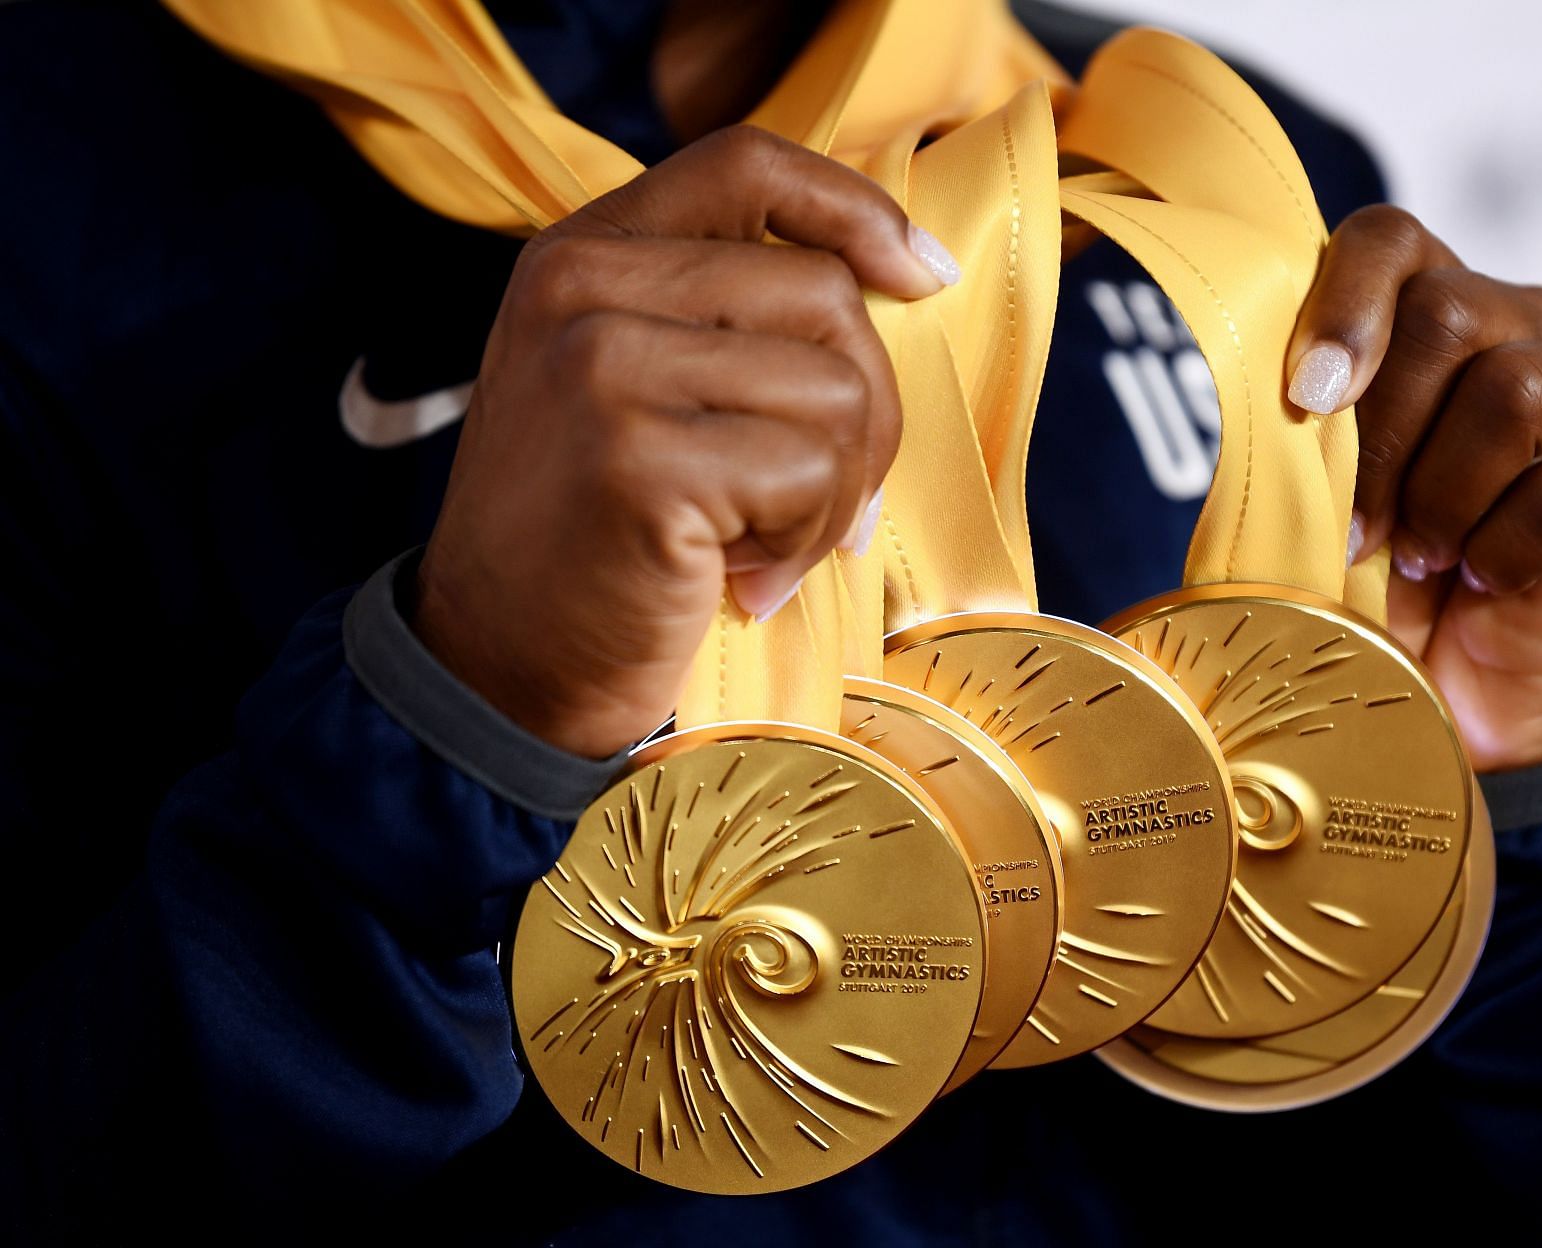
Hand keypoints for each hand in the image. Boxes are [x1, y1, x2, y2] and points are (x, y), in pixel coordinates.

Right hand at [414, 126, 953, 757]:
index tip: (922, 275)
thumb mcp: (631, 388)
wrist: (499, 669)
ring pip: (837, 389)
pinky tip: (742, 580)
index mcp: (583, 253)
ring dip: (836, 492)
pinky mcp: (638, 459)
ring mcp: (604, 367)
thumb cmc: (595, 536)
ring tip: (767, 544)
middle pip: (825, 296)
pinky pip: (810, 474)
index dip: (857, 210)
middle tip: (821, 503)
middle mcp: (582, 287)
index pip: (749, 164)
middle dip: (864, 414)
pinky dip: (803, 541)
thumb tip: (903, 281)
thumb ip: (721, 317)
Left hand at [1285, 206, 1541, 770]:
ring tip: (1420, 558)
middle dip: (1383, 435)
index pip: (1394, 239)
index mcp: (1435, 316)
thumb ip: (1295, 428)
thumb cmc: (1377, 585)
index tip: (1306, 395)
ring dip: (1442, 495)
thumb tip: (1257, 385)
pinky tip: (1485, 582)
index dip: (1345, 299)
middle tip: (1355, 529)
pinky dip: (1504, 550)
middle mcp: (1529, 335)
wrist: (1454, 704)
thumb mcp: (1314, 499)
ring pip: (1516, 390)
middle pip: (1452, 311)